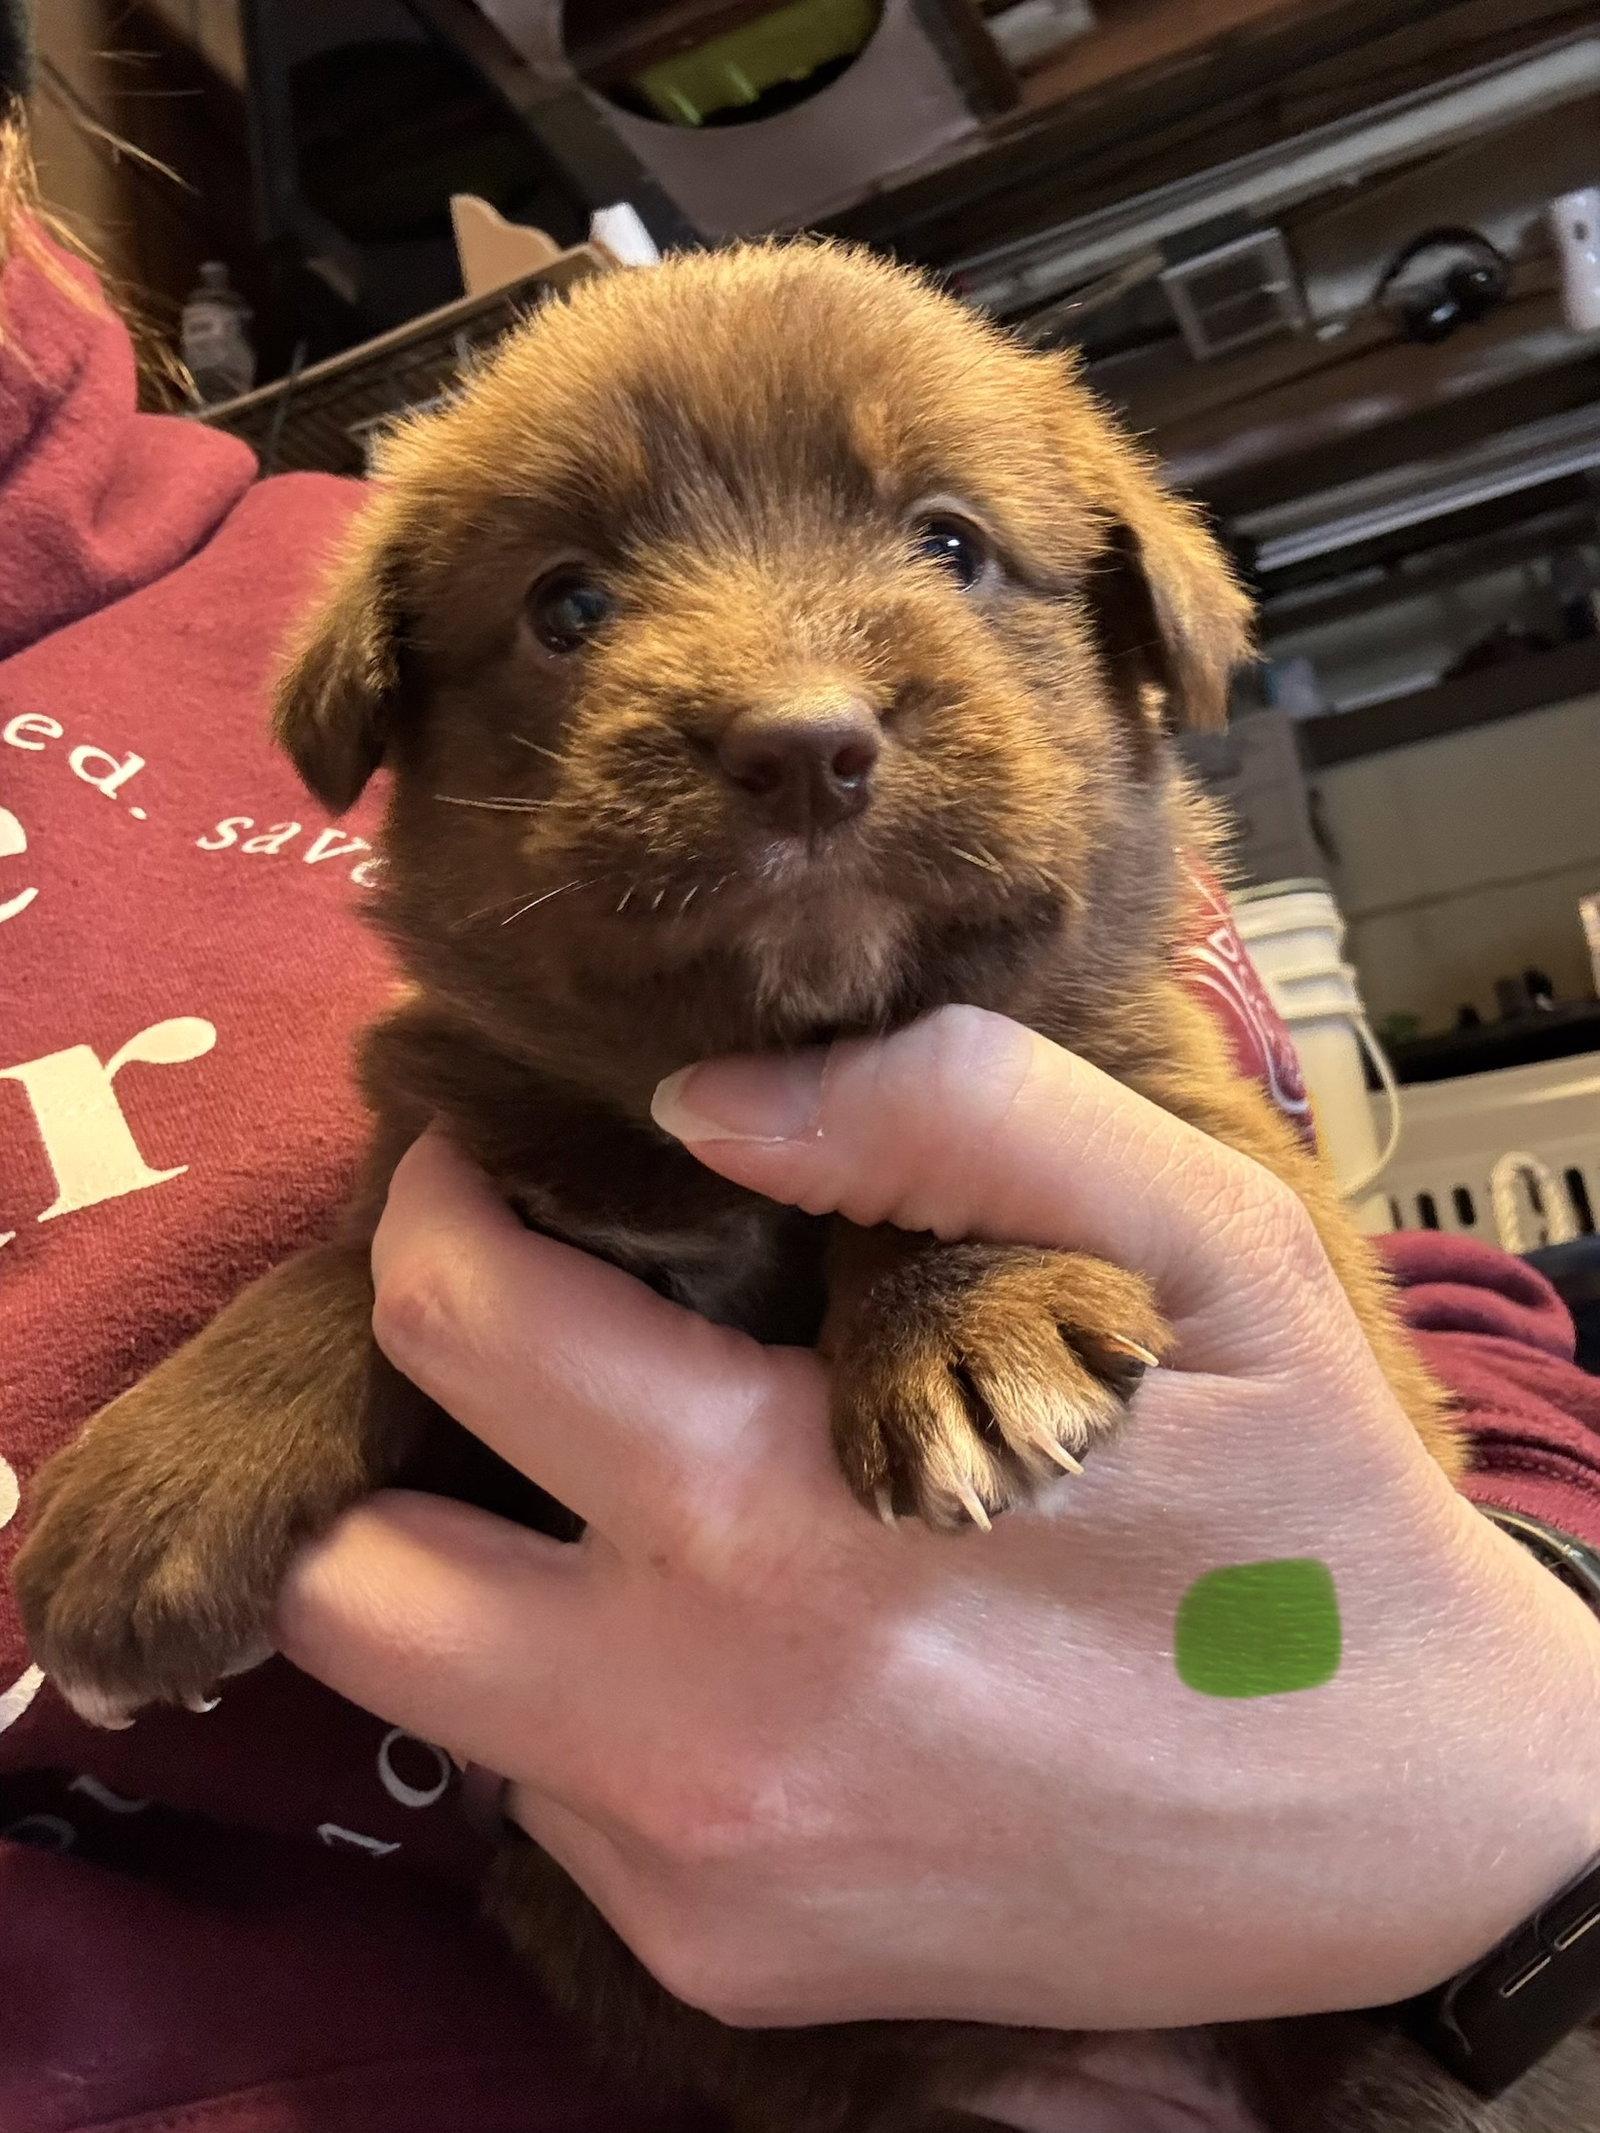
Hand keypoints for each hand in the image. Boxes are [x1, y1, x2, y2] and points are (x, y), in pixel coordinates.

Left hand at [276, 1007, 1599, 2038]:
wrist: (1412, 1833)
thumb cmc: (1308, 1509)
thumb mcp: (1208, 1248)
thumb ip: (960, 1116)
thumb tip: (701, 1103)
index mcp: (778, 1515)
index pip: (454, 1323)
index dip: (433, 1206)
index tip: (476, 1166)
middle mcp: (691, 1726)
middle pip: (345, 1573)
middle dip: (384, 1425)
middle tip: (505, 1334)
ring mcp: (693, 1873)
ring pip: (428, 1693)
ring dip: (481, 1558)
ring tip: (616, 1474)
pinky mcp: (724, 1965)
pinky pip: (551, 1799)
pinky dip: (586, 1691)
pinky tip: (730, 1628)